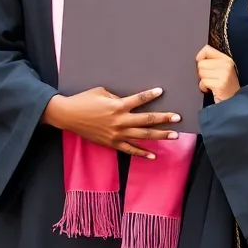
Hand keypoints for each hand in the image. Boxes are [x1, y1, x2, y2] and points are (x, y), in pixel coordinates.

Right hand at [43, 87, 180, 157]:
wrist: (68, 116)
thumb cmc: (84, 100)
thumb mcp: (102, 92)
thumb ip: (117, 98)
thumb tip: (129, 102)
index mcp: (117, 106)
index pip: (138, 100)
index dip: (150, 95)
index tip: (161, 91)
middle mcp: (120, 121)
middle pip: (146, 120)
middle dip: (164, 119)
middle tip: (178, 118)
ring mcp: (117, 134)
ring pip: (142, 136)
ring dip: (159, 136)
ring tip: (174, 136)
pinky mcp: (112, 143)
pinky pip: (130, 150)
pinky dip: (142, 153)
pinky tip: (153, 155)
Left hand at [196, 45, 239, 102]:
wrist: (233, 101)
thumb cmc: (225, 86)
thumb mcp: (222, 70)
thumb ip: (211, 61)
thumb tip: (198, 57)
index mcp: (226, 59)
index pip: (207, 49)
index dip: (200, 57)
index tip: (202, 65)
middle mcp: (226, 65)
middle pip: (201, 63)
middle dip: (202, 72)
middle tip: (210, 79)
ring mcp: (224, 74)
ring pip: (201, 72)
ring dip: (203, 81)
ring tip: (211, 84)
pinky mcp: (220, 84)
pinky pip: (203, 82)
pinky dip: (204, 87)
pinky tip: (211, 89)